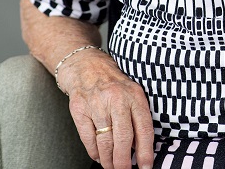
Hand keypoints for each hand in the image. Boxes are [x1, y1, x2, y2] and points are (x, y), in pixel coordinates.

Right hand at [58, 50, 154, 168]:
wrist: (85, 65)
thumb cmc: (113, 83)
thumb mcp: (132, 93)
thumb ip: (137, 116)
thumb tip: (140, 147)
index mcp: (135, 95)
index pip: (144, 128)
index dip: (145, 151)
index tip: (146, 167)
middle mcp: (117, 99)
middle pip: (123, 138)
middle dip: (124, 161)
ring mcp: (96, 104)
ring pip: (104, 141)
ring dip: (109, 160)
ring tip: (112, 167)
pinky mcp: (79, 109)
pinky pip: (88, 138)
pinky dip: (94, 152)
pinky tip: (99, 157)